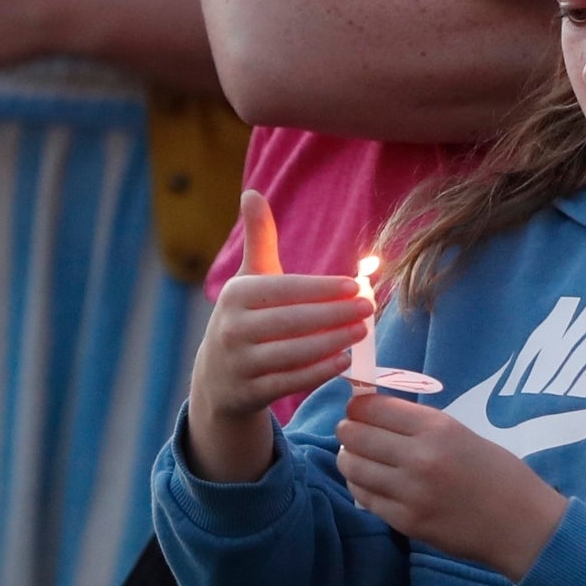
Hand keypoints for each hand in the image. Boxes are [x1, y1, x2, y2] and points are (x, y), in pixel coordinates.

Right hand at [182, 195, 373, 482]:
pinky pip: (289, 382)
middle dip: (334, 315)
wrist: (216, 378)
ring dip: (333, 342)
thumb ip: (257, 239)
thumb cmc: (245, 318)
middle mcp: (231, 330)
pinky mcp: (248, 393)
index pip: (284, 289)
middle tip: (369, 308)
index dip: (321, 288)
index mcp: (235, 296)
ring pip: (293, 353)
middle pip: (292, 322)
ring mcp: (238, 364)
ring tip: (362, 331)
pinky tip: (344, 361)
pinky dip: (318, 372)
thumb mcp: (248, 279)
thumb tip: (252, 191)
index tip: (355, 286)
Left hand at [336, 387, 568, 577]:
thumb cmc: (501, 475)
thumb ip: (421, 427)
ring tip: (354, 457)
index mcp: (437, 428)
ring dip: (349, 458)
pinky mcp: (406, 522)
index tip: (357, 408)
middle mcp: (419, 457)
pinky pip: (365, 498)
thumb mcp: (464, 435)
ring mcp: (410, 492)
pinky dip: (360, 486)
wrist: (523, 525)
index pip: (375, 408)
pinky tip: (366, 482)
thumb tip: (377, 416)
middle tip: (350, 432)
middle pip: (357, 435)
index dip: (358, 405)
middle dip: (348, 430)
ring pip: (354, 467)